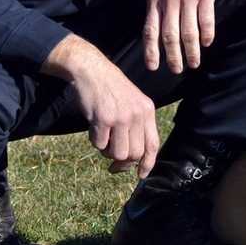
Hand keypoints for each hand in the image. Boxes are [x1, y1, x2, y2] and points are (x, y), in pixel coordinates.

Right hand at [41, 34, 158, 177]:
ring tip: (103, 134)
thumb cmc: (110, 89)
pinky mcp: (104, 119)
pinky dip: (94, 140)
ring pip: (117, 154)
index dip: (148, 164)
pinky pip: (99, 145)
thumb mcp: (132, 102)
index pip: (153, 144)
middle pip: (134, 154)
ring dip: (107, 150)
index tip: (140, 175)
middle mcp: (137, 114)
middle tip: (112, 158)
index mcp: (147, 110)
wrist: (92, 69)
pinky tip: (94, 124)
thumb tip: (132, 160)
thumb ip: (136, 126)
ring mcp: (121, 116)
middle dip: (122, 160)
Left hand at [143, 0, 223, 73]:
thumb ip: (157, 7)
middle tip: (176, 70)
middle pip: (169, 35)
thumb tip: (154, 34)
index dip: (151, 50)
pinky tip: (207, 43)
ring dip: (192, 51)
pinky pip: (205, 20)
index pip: (150, 29)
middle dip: (173, 56)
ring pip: (188, 31)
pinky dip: (206, 35)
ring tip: (194, 62)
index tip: (153, 67)